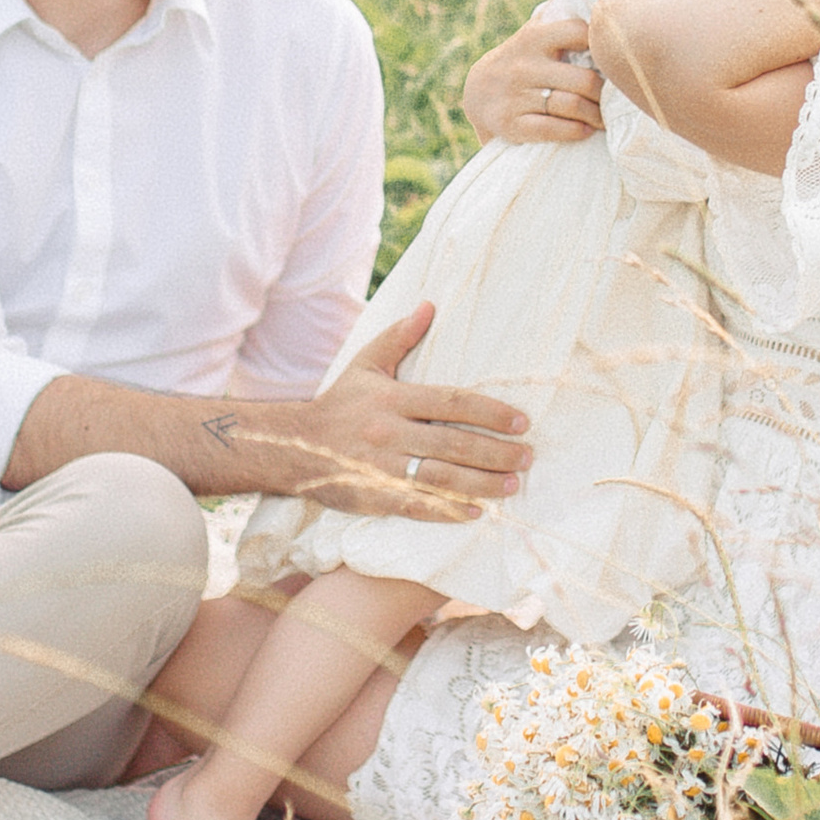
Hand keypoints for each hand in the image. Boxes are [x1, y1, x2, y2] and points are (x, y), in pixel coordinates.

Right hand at [237, 304, 531, 523]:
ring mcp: (382, 467)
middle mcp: (390, 432)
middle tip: (527, 457)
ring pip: (441, 478)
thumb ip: (399, 337)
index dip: (490, 412)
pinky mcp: (374, 496)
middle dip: (496, 452)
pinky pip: (417, 506)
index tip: (521, 422)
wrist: (293, 446)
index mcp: (392, 398)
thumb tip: (430, 306)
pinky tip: (476, 513)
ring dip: (481, 483)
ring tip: (511, 485)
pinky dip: (448, 511)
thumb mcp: (365, 364)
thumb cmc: (340, 402)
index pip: (451, 402)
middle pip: (454, 443)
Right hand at [461, 11, 605, 147]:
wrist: (477, 95)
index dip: (602, 44)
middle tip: (618, 101)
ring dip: (596, 116)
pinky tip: (586, 130)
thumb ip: (560, 17)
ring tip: (606, 118)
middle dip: (606, 94)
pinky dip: (576, 131)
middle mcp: (524, 66)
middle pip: (583, 80)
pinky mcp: (512, 125)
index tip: (614, 59)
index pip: (578, 32)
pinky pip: (553, 129)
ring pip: (572, 106)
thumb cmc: (522, 61)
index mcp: (534, 38)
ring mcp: (516, 96)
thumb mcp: (534, 35)